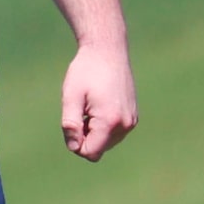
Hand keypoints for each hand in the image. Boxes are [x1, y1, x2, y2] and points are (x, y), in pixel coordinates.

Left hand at [61, 39, 137, 160]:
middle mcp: (126, 124)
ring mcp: (132, 121)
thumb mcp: (71, 97)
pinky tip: (97, 106)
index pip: (90, 152)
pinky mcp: (133, 116)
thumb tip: (74, 147)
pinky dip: (102, 126)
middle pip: (98, 149)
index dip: (75, 143)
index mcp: (110, 121)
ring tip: (88, 107)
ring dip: (92, 131)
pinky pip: (114, 133)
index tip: (70, 123)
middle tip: (79, 111)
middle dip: (84, 137)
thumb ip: (71, 125)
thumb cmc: (86, 72)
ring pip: (106, 142)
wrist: (108, 51)